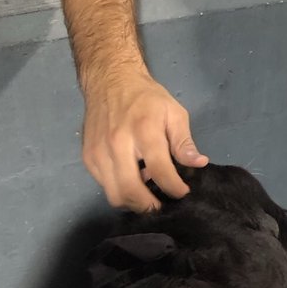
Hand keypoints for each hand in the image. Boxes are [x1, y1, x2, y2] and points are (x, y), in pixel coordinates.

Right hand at [82, 69, 207, 210]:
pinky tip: (132, 179)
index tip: (183, 193)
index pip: (160, 170)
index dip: (174, 188)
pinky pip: (104, 186)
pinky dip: (120, 190)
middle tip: (164, 204)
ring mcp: (99, 152)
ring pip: (114, 195)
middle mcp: (117, 143)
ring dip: (134, 202)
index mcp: (144, 129)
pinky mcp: (88, 158)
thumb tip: (198, 164)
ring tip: (149, 194)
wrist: (110, 81)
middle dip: (151, 206)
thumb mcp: (173, 112)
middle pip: (131, 191)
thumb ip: (184, 141)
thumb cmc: (147, 98)